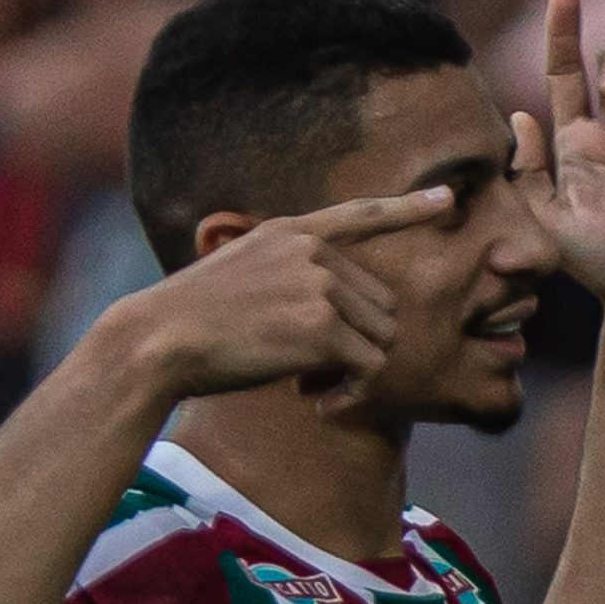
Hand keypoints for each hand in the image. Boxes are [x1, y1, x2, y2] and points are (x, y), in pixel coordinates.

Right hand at [113, 188, 455, 402]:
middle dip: (358, 342)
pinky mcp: (323, 328)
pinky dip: (353, 394)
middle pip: (381, 304)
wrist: (156, 341)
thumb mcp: (239, 273)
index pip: (360, 214)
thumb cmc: (189, 321)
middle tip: (314, 371)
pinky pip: (369, 369)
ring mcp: (320, 287)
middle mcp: (313, 253)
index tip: (448, 200)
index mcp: (291, 232)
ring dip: (355, 370)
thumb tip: (336, 308)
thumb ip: (288, 273)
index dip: (407, 209)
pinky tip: (319, 403)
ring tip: (310, 385)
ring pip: (381, 338)